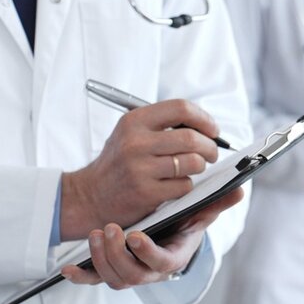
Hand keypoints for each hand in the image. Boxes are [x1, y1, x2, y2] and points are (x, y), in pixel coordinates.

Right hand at [60, 100, 219, 241]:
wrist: (90, 195)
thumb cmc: (119, 163)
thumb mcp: (131, 134)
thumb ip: (162, 124)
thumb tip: (205, 125)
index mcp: (134, 121)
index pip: (181, 108)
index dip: (204, 119)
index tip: (213, 130)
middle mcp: (135, 142)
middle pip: (191, 137)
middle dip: (210, 146)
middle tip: (212, 153)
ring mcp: (140, 168)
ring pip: (192, 162)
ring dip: (200, 166)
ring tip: (194, 168)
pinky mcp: (146, 192)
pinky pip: (184, 185)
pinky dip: (187, 185)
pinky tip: (177, 185)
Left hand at [62, 188, 243, 288]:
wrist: (162, 234)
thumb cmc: (179, 224)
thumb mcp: (198, 214)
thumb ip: (215, 203)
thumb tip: (238, 190)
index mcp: (172, 257)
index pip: (161, 262)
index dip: (148, 253)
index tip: (137, 236)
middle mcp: (150, 270)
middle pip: (132, 275)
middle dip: (117, 255)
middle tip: (110, 230)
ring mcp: (129, 271)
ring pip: (112, 277)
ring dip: (101, 258)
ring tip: (98, 233)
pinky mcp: (111, 269)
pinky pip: (94, 279)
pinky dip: (81, 276)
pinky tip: (68, 268)